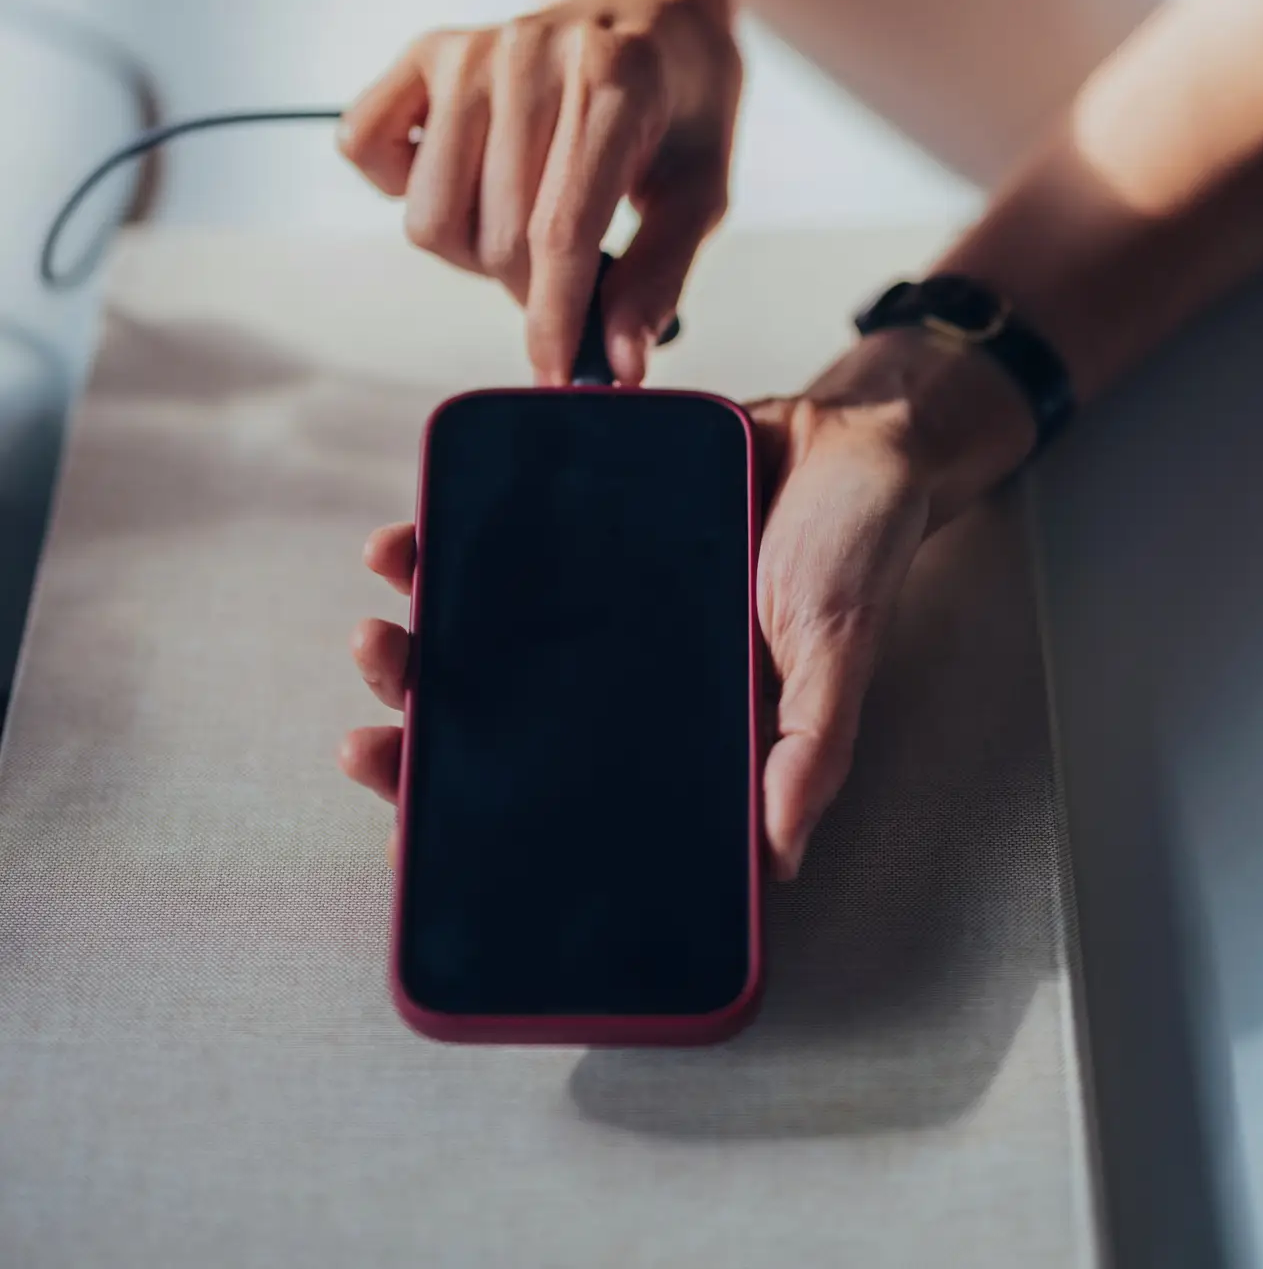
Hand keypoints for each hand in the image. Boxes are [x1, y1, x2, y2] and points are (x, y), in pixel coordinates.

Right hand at [337, 0, 740, 383]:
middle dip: (526, 284)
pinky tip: (463, 170)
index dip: (553, 317)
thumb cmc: (680, 102)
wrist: (649, 3)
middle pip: (494, 235)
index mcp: (616, 81)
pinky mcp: (425, 50)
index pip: (561, 229)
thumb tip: (618, 364)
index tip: (555, 375)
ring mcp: (470, 47)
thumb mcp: (702, 186)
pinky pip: (364, 148)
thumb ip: (660, 275)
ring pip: (427, 213)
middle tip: (563, 265)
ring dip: (469, 244)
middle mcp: (531, 53)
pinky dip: (400, 183)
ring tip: (518, 214)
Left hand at [339, 330, 1033, 877]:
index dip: (475, 798)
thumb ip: (813, 747)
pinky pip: (513, 536)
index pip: (560, 776)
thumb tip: (778, 857)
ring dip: (423, 619)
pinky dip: (454, 535)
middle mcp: (623, 663)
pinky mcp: (594, 515)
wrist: (858, 432)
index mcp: (672, 717)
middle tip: (375, 693)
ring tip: (382, 602)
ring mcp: (601, 592)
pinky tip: (415, 532)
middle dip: (422, 704)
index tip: (400, 800)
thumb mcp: (843, 651)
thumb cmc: (861, 551)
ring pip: (489, 622)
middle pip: (500, 703)